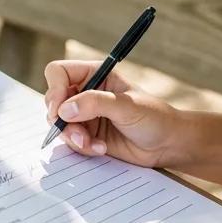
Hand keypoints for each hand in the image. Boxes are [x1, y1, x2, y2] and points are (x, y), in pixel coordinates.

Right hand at [43, 59, 186, 167]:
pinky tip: (101, 149)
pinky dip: (82, 147)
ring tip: (94, 144)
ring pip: (59, 124)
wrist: (167, 144)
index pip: (59, 73)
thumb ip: (95, 103)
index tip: (59, 110)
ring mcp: (86, 114)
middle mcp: (86, 92)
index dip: (54, 89)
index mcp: (95, 74)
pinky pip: (70, 141)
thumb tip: (64, 110)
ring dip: (73, 137)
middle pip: (54, 101)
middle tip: (79, 134)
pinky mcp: (88, 134)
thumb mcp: (126, 106)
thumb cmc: (154, 117)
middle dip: (63, 120)